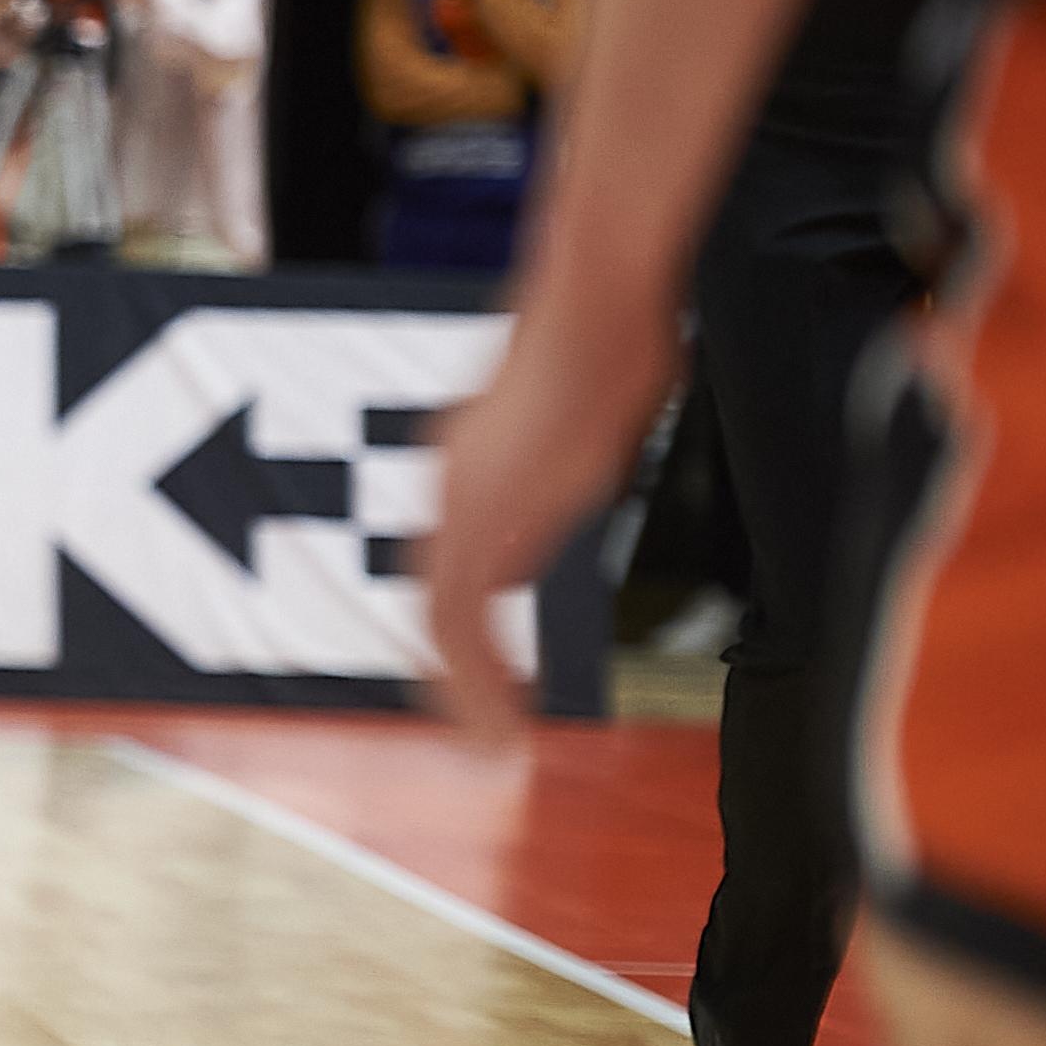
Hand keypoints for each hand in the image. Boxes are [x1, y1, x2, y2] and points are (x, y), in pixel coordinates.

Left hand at [419, 258, 679, 738]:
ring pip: (440, 620)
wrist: (596, 302)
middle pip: (433, 601)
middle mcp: (448, 483)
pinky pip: (458, 614)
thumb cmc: (611, 342)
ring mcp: (455, 497)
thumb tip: (532, 537)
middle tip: (483, 733)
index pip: (454, 567)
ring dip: (464, 690)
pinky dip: (475, 674)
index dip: (468, 630)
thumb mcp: (583, 427)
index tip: (497, 677)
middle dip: (453, 675)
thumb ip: (554, 485)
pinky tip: (501, 714)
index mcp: (469, 466)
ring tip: (493, 744)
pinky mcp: (476, 511)